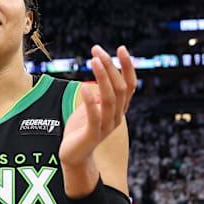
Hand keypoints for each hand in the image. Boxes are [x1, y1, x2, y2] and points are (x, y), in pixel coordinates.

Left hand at [59, 45, 136, 167]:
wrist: (73, 156)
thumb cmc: (81, 129)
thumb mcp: (91, 107)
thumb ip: (99, 94)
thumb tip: (102, 78)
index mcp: (118, 109)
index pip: (129, 85)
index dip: (127, 66)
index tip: (120, 48)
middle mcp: (116, 116)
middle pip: (119, 88)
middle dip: (110, 67)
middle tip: (97, 50)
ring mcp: (105, 126)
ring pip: (109, 99)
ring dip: (103, 78)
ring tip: (94, 61)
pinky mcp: (92, 134)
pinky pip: (94, 116)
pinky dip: (89, 100)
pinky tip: (84, 86)